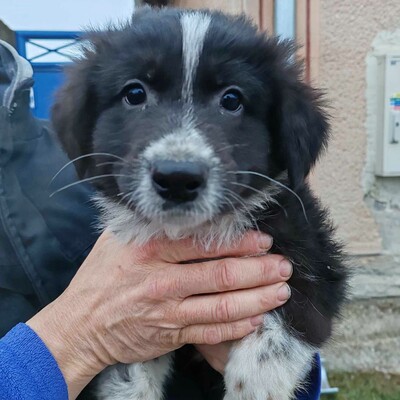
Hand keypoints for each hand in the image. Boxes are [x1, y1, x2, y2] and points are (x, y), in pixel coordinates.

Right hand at [27, 230, 291, 398]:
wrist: (80, 324)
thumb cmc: (101, 275)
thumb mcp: (118, 238)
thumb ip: (150, 223)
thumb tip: (186, 207)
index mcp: (151, 249)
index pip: (205, 243)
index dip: (239, 242)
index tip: (263, 241)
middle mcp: (162, 280)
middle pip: (222, 275)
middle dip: (260, 271)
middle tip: (284, 266)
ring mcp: (168, 312)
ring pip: (223, 307)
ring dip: (258, 300)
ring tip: (281, 292)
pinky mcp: (170, 335)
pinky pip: (211, 333)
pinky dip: (237, 327)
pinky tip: (257, 320)